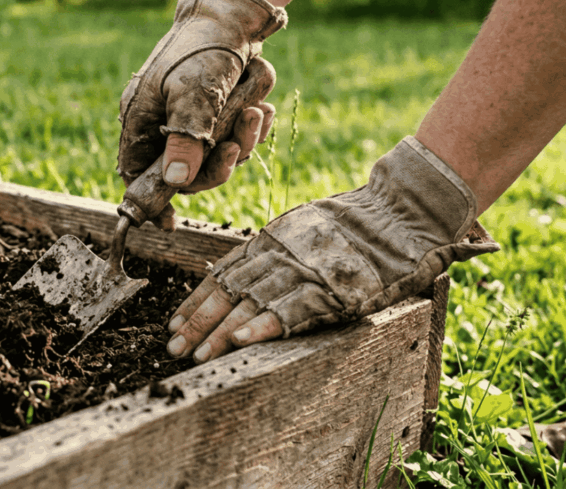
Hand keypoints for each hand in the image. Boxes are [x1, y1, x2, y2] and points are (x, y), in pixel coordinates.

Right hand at [117, 0, 287, 230]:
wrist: (234, 11)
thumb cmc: (205, 49)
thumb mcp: (193, 96)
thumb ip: (184, 140)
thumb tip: (176, 182)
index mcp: (140, 118)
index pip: (134, 172)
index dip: (151, 200)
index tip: (170, 225)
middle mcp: (159, 121)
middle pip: (183, 170)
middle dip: (217, 163)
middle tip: (237, 146)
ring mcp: (187, 116)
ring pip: (212, 154)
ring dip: (240, 140)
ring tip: (257, 112)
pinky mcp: (213, 108)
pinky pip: (230, 135)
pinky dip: (249, 127)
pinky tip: (262, 107)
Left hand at [165, 137, 500, 363]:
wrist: (397, 215)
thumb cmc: (351, 227)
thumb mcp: (300, 231)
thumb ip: (272, 252)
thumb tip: (240, 277)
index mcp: (269, 241)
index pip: (221, 274)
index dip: (195, 301)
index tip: (173, 324)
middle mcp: (279, 255)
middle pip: (228, 291)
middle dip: (197, 322)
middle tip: (173, 348)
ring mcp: (303, 271)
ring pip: (251, 303)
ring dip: (220, 332)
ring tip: (198, 356)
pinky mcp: (330, 288)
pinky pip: (291, 311)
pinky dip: (264, 326)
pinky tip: (241, 341)